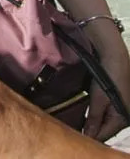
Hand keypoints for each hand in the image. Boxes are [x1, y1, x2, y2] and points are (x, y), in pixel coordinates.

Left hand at [83, 25, 129, 139]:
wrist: (115, 59)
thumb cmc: (107, 79)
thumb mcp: (98, 100)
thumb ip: (93, 119)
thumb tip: (88, 137)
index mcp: (122, 119)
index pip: (104, 135)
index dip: (89, 137)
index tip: (75, 138)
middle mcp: (125, 117)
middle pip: (105, 130)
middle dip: (91, 130)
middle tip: (74, 130)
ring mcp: (122, 110)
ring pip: (105, 123)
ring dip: (93, 123)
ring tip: (78, 123)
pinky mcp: (118, 104)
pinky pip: (107, 115)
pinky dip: (97, 116)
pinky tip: (87, 116)